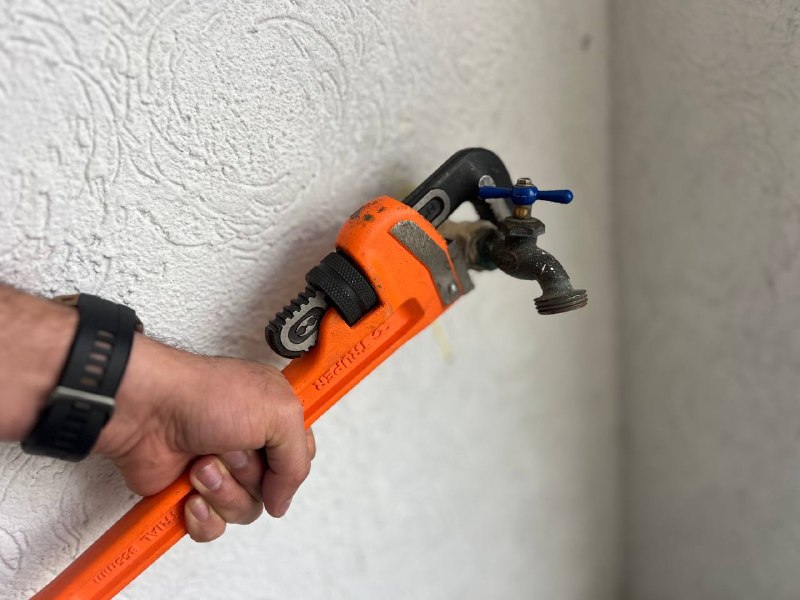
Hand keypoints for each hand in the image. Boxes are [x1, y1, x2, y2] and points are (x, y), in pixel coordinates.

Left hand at [95, 334, 313, 541]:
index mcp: (272, 415)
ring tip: (201, 465)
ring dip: (223, 491)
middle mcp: (247, 443)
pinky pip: (214, 525)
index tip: (276, 457)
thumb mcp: (280, 413)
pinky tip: (188, 492)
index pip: (301, 454)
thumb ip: (298, 461)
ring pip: (245, 509)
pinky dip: (203, 514)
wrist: (146, 411)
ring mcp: (219, 469)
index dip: (291, 465)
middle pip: (273, 487)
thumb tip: (282, 500)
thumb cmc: (204, 396)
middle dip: (251, 474)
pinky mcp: (190, 493)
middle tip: (230, 448)